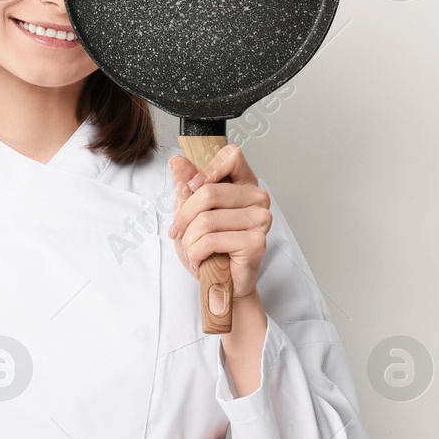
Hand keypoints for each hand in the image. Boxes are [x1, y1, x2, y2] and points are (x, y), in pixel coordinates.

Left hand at [166, 144, 271, 300]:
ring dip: (188, 240)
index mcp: (244, 184)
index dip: (207, 169)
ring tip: (192, 250)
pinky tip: (201, 260)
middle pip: (208, 193)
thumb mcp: (191, 213)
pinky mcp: (256, 242)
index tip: (192, 188)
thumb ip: (187, 186)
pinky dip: (195, 253)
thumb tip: (177, 161)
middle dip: (183, 218)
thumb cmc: (211, 248)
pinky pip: (210, 241)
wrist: (222, 283)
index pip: (231, 155)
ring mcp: (261, 220)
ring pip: (205, 220)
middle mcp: (258, 198)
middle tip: (179, 233)